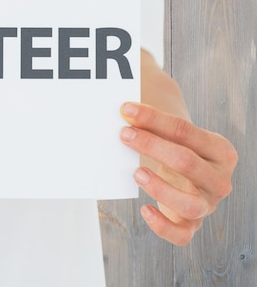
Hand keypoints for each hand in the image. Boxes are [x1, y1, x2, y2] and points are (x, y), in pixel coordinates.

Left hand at [120, 102, 236, 245]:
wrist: (184, 169)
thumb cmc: (174, 145)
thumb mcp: (171, 132)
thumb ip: (152, 119)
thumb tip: (123, 107)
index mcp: (220, 150)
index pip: (185, 131)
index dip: (154, 119)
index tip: (126, 110)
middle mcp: (219, 179)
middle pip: (186, 162)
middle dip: (151, 146)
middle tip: (124, 134)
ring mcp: (208, 204)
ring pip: (190, 204)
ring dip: (160, 188)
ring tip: (136, 173)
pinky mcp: (192, 224)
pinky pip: (182, 235)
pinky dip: (163, 227)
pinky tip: (144, 210)